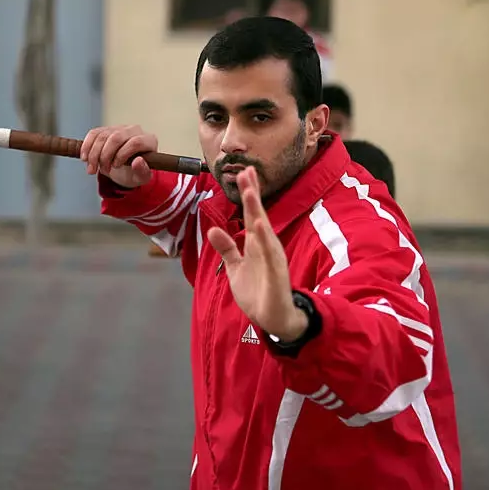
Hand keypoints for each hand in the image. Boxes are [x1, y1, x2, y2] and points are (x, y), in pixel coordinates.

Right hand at [79, 125, 156, 187]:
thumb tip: (138, 161)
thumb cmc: (135, 173)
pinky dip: (87, 146)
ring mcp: (120, 128)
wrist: (126, 170)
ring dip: (93, 154)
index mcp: (148, 140)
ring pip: (102, 136)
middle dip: (105, 155)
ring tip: (91, 170)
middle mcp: (135, 130)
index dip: (122, 154)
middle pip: (116, 137)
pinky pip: (94, 134)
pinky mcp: (107, 129)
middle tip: (101, 170)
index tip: (116, 166)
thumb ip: (143, 172)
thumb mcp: (141, 178)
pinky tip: (85, 158)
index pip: (135, 142)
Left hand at [206, 167, 307, 341]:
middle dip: (252, 193)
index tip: (243, 174)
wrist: (273, 319)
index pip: (250, 214)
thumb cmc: (258, 292)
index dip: (247, 194)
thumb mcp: (236, 268)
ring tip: (250, 191)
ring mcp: (271, 257)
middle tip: (247, 170)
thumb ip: (226, 248)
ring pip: (263, 229)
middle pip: (258, 215)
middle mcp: (265, 246)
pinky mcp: (275, 271)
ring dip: (257, 210)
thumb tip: (213, 229)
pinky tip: (259, 225)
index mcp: (255, 244)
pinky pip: (269, 253)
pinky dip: (264, 238)